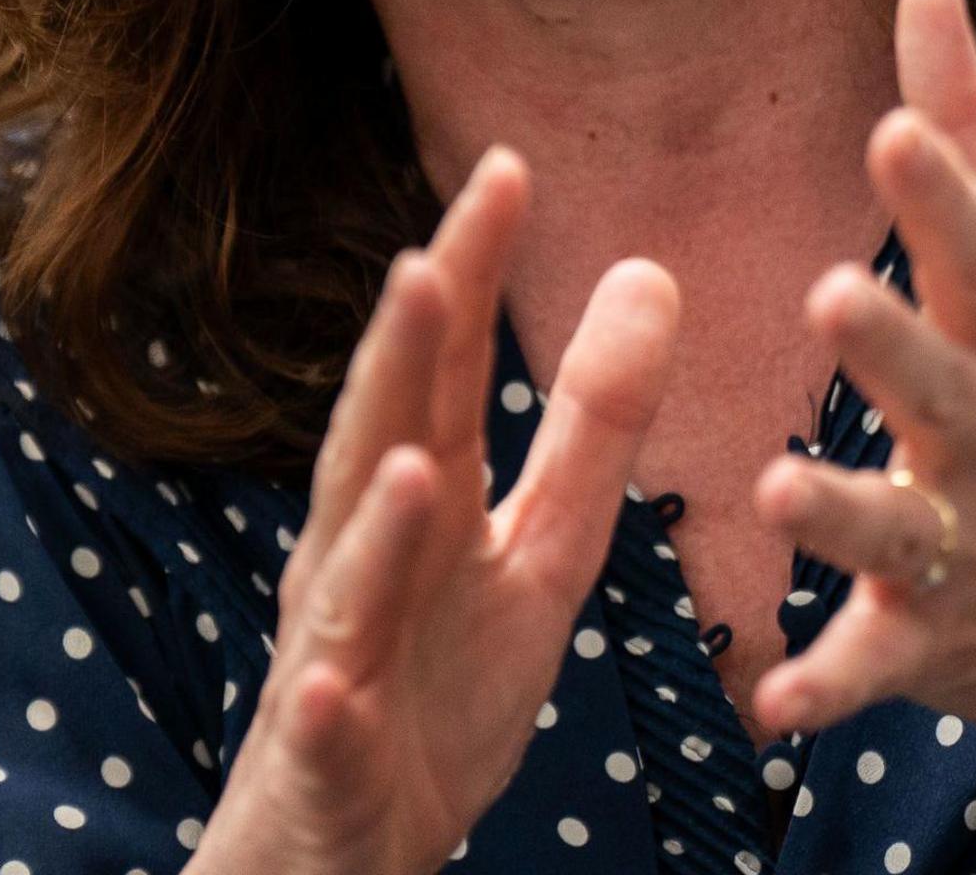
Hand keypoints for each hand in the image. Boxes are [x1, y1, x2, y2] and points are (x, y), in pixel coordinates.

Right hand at [192, 150, 678, 874]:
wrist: (345, 849)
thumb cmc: (436, 691)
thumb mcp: (542, 555)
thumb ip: (591, 426)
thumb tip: (650, 271)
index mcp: (421, 507)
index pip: (442, 372)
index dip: (467, 276)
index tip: (507, 168)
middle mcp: (360, 563)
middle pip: (379, 447)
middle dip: (397, 366)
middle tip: (427, 262)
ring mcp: (334, 663)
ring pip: (346, 588)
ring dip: (372, 530)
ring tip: (412, 462)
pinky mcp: (328, 763)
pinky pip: (326, 735)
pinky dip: (325, 706)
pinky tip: (328, 682)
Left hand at [746, 0, 975, 874]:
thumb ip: (967, 132)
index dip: (942, 197)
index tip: (893, 130)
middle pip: (944, 387)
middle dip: (894, 348)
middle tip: (829, 295)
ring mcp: (969, 548)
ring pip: (897, 531)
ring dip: (842, 513)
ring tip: (779, 492)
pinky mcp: (933, 645)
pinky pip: (872, 671)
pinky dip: (826, 687)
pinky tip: (769, 704)